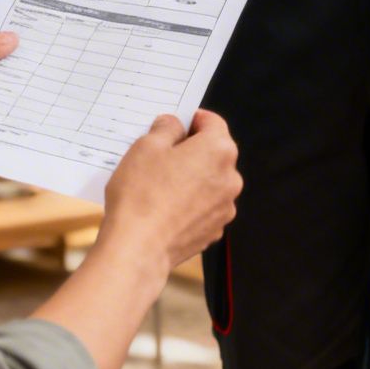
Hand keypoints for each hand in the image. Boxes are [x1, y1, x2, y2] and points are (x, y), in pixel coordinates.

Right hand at [97, 110, 241, 272]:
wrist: (139, 248)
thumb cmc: (141, 194)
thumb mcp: (146, 147)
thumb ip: (166, 128)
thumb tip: (174, 125)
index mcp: (218, 150)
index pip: (212, 122)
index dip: (192, 120)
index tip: (176, 124)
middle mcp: (230, 178)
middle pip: (214, 153)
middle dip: (191, 151)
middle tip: (161, 156)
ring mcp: (225, 207)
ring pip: (210, 182)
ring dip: (191, 178)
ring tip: (159, 185)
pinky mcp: (214, 230)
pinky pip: (204, 207)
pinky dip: (190, 203)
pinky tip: (165, 208)